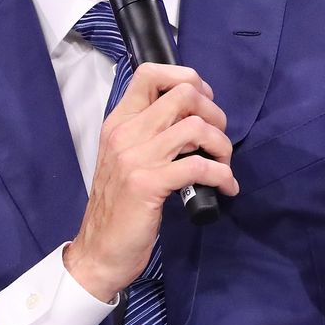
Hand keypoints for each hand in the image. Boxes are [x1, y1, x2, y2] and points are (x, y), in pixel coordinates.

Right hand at [64, 64, 238, 301]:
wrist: (99, 251)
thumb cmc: (118, 206)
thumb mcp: (125, 159)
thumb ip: (149, 133)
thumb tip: (191, 116)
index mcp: (119, 122)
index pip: (150, 73)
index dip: (187, 78)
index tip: (203, 104)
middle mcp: (125, 133)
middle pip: (183, 94)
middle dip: (214, 113)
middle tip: (218, 139)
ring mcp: (135, 158)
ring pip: (196, 127)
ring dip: (222, 145)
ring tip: (224, 164)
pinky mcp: (148, 185)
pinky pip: (199, 166)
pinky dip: (222, 175)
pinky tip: (226, 187)